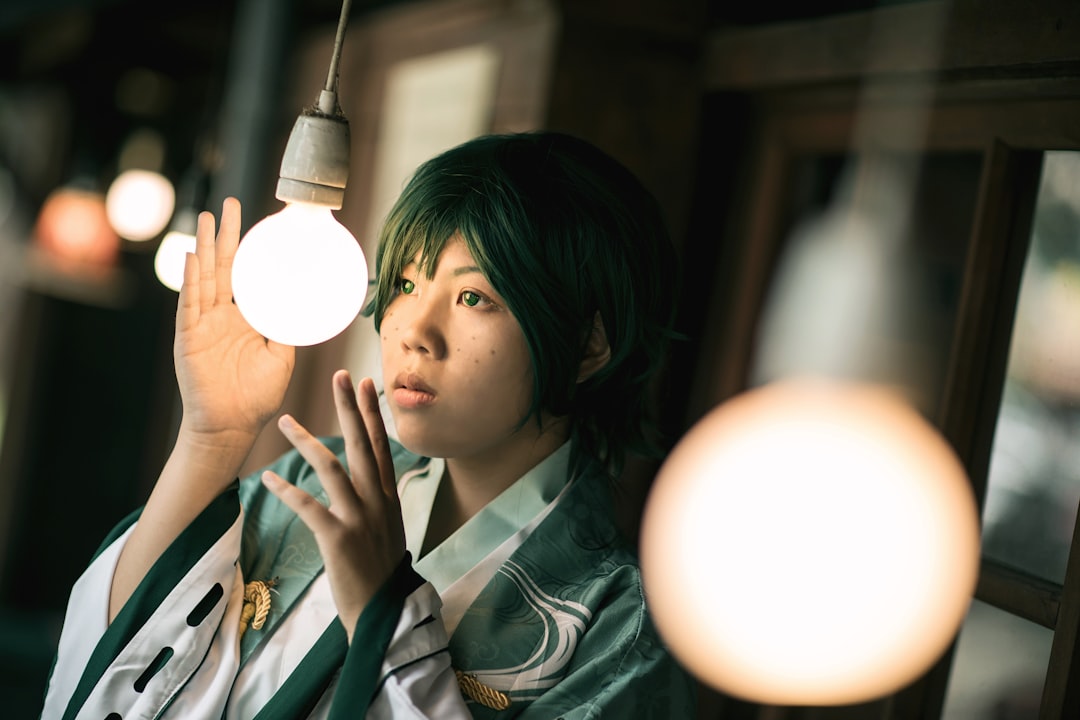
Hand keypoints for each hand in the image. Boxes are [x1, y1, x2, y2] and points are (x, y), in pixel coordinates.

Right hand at [175, 198, 294, 442]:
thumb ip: (287, 328)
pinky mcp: (188, 336)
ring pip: (204, 276)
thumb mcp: (281, 356)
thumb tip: (307, 302)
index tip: (260, 226)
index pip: (248, 276)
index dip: (251, 252)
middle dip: (226, 235)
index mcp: (246, 319)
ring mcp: (203, 324)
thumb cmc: (257, 396)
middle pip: (224, 266)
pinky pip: (189, 303)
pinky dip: (191, 279)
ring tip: (208, 217)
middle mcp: (223, 316)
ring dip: (206, 246)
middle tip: (230, 204)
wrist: (231, 426)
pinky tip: (193, 256)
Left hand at [261, 371, 406, 640]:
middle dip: (349, 408)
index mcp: (388, 495)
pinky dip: (288, 490)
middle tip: (339, 375)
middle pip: (363, 444)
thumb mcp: (388, 526)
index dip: (372, 413)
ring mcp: (359, 517)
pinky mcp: (338, 538)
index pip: (382, 444)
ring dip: (308, 441)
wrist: (384, 610)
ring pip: (333, 467)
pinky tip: (268, 479)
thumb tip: (366, 477)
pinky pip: (309, 506)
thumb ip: (377, 499)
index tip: (364, 383)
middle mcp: (377, 499)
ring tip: (286, 421)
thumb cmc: (380, 569)